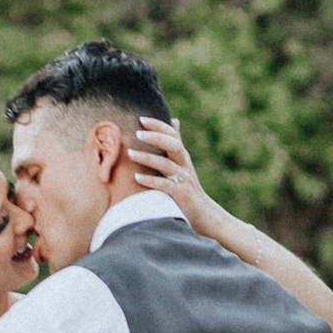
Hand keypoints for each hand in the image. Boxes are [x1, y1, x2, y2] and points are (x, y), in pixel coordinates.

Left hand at [129, 116, 215, 231]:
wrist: (203, 213)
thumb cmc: (187, 186)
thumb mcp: (183, 162)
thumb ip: (176, 142)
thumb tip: (174, 120)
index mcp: (182, 156)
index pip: (172, 135)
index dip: (159, 125)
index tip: (141, 119)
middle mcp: (184, 164)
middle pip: (173, 145)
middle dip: (156, 137)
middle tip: (137, 133)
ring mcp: (184, 179)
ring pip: (167, 164)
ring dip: (148, 158)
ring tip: (130, 153)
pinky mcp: (181, 194)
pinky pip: (166, 185)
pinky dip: (151, 181)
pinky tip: (137, 178)